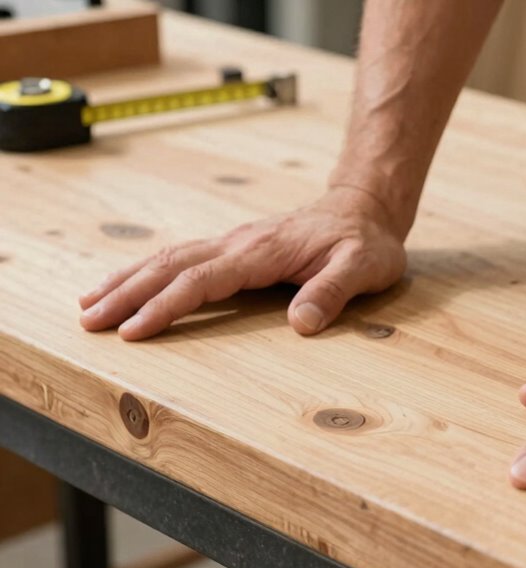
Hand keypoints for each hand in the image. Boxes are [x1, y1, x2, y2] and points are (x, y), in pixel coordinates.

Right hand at [79, 186, 407, 339]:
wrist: (365, 207)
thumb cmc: (365, 241)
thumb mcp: (362, 267)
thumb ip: (332, 293)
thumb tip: (302, 324)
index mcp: (263, 251)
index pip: (203, 280)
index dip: (166, 306)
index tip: (133, 329)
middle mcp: (239, 243)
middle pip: (171, 265)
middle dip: (127, 293)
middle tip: (88, 321)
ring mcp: (234, 243)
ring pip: (169, 258)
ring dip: (127, 280)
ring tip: (88, 305)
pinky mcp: (235, 248)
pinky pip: (182, 258)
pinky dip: (148, 272)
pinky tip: (128, 285)